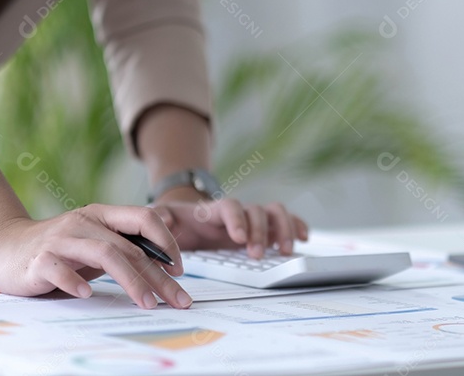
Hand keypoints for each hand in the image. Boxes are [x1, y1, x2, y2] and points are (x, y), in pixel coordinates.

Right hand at [0, 204, 192, 308]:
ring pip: (105, 254)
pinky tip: (88, 295)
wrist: (3, 246)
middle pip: (130, 246)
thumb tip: (167, 265)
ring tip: (148, 302)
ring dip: (131, 280)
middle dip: (159, 276)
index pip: (144, 218)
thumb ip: (123, 248)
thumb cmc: (59, 248)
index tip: (180, 271)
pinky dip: (76, 281)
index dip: (167, 242)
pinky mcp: (38, 260)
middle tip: (178, 300)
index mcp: (101, 215)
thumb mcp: (94, 243)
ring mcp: (61, 240)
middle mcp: (83, 223)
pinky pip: (60, 268)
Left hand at [151, 198, 308, 258]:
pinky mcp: (261, 228)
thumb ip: (159, 219)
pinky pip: (284, 220)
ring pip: (274, 212)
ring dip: (282, 229)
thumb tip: (163, 221)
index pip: (228, 207)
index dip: (236, 220)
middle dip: (260, 232)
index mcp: (212, 210)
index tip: (239, 238)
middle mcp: (236, 211)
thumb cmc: (175, 223)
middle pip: (256, 211)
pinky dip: (296, 225)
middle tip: (256, 255)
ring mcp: (251, 219)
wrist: (186, 219)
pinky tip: (303, 238)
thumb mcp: (161, 220)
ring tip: (285, 250)